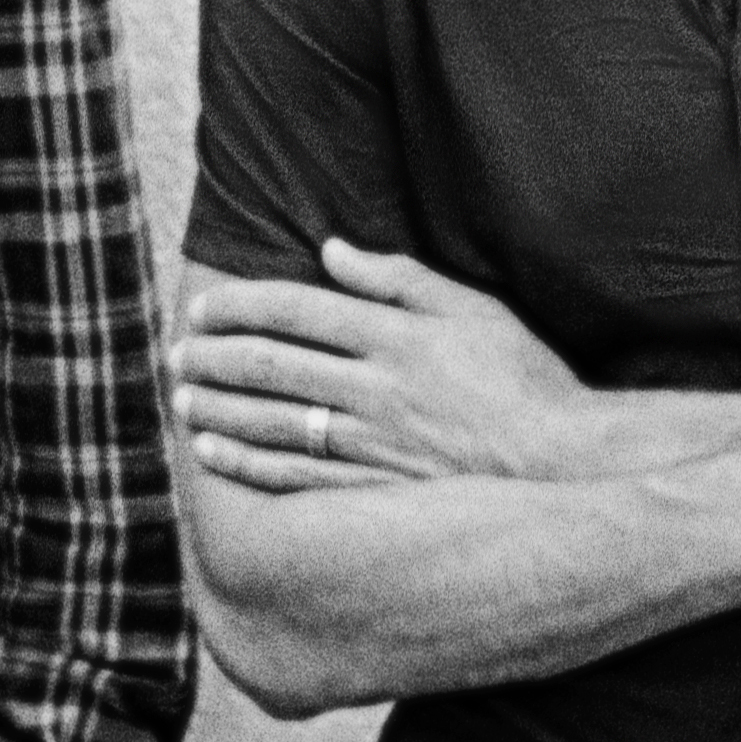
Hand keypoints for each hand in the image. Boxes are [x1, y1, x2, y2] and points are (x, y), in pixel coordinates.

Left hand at [177, 247, 605, 489]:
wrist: (565, 464)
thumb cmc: (525, 377)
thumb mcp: (472, 306)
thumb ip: (399, 276)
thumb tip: (331, 250)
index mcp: (395, 335)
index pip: (296, 310)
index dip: (241, 305)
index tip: (202, 306)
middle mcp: (375, 388)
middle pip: (272, 365)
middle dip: (214, 356)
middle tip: (176, 352)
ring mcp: (371, 444)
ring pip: (273, 421)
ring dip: (218, 407)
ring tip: (181, 398)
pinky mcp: (374, 492)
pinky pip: (295, 478)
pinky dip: (246, 464)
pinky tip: (213, 455)